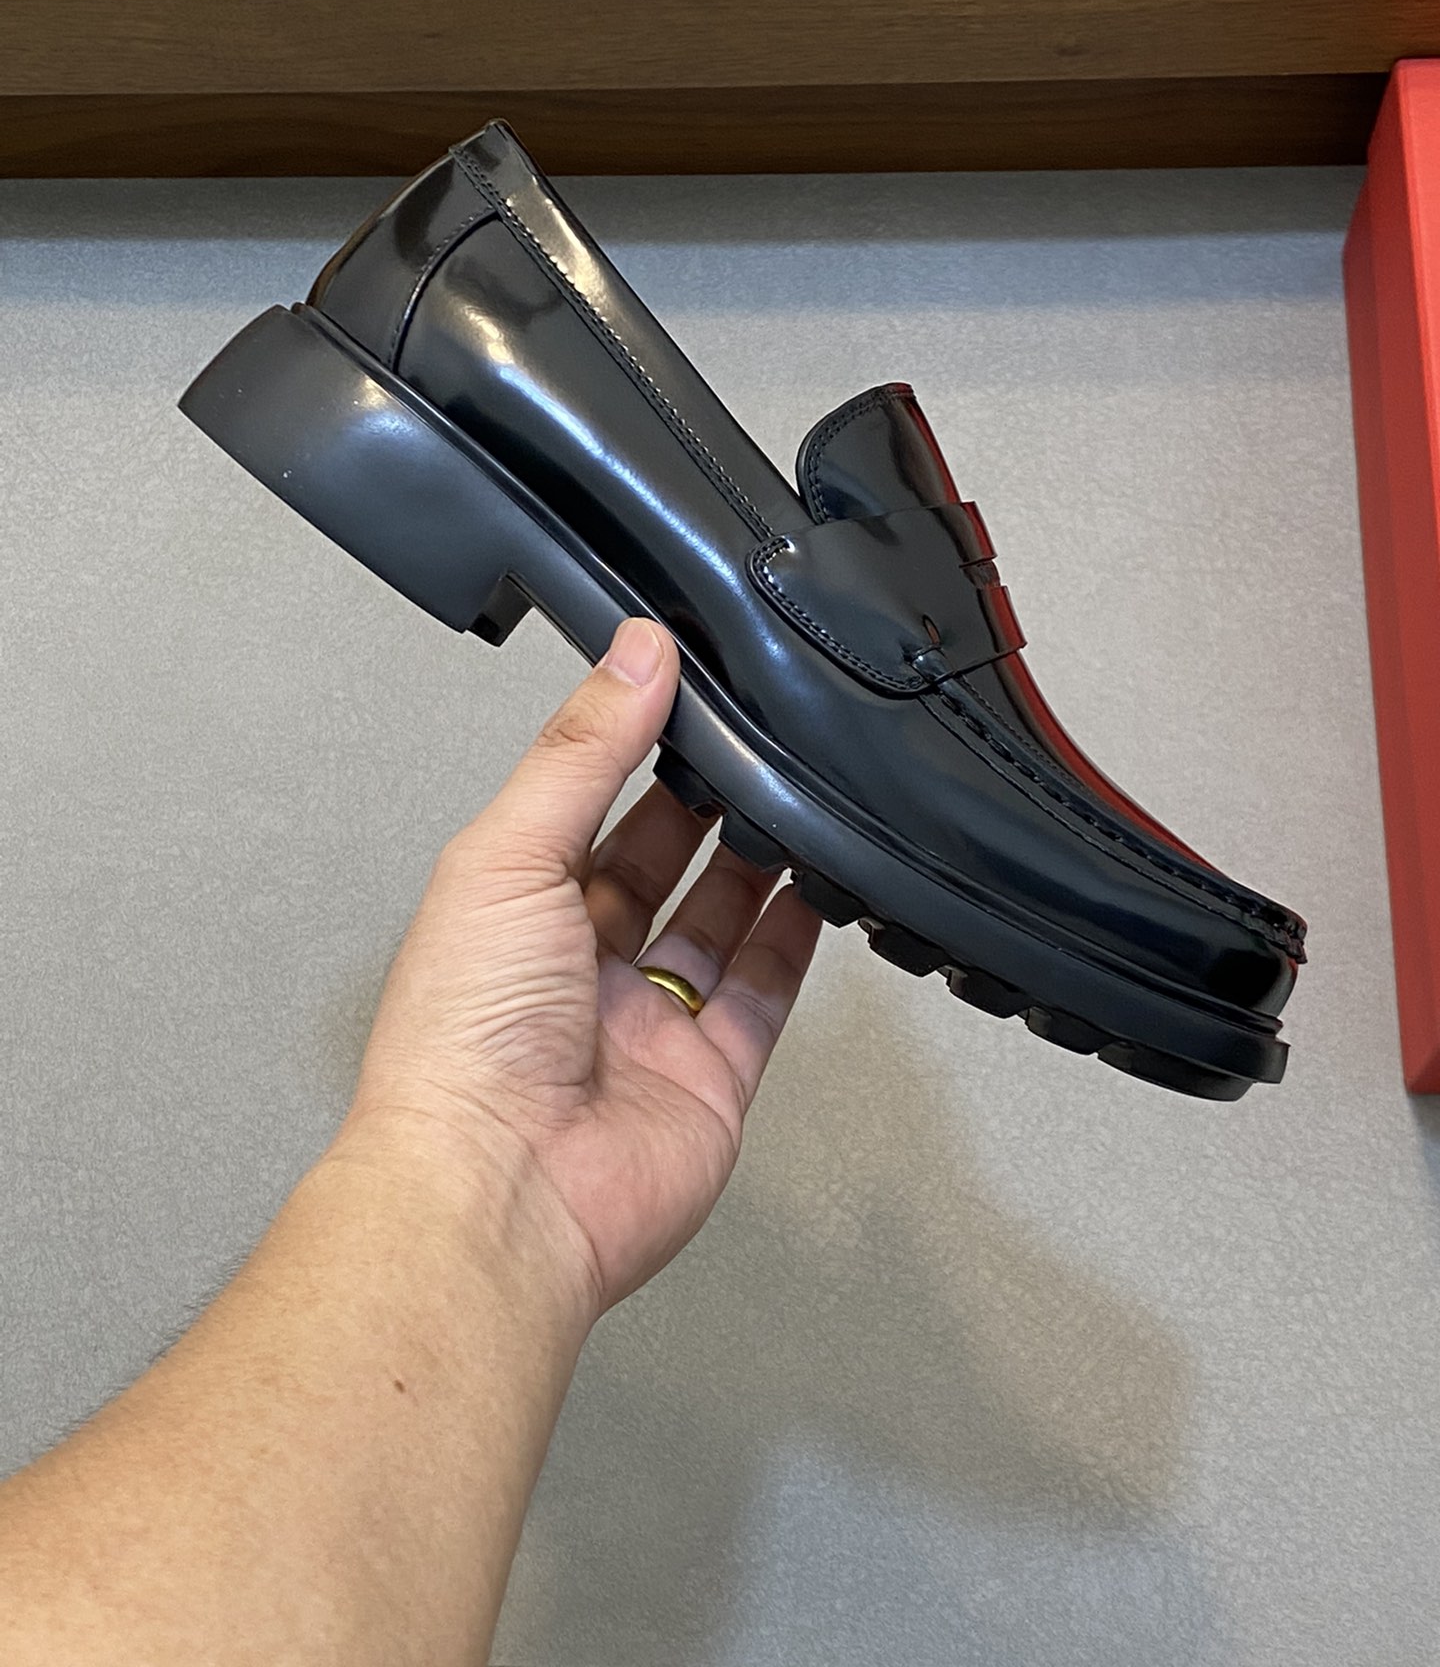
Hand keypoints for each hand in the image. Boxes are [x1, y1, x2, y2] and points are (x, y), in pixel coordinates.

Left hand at [346, 618, 820, 1317]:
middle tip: (755, 736)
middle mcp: (577, 966)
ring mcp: (648, 1022)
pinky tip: (823, 882)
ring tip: (799, 791)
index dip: (633, 749)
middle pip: (659, 862)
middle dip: (705, 800)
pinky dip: (799, 937)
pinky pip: (766, 991)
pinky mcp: (712, 1074)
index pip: (585, 808)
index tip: (685, 688)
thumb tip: (633, 653)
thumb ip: (581, 752)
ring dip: (758, 857)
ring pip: (719, 921)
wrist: (502, 1191)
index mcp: (511, 910)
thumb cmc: (461, 1042)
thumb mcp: (508, 854)